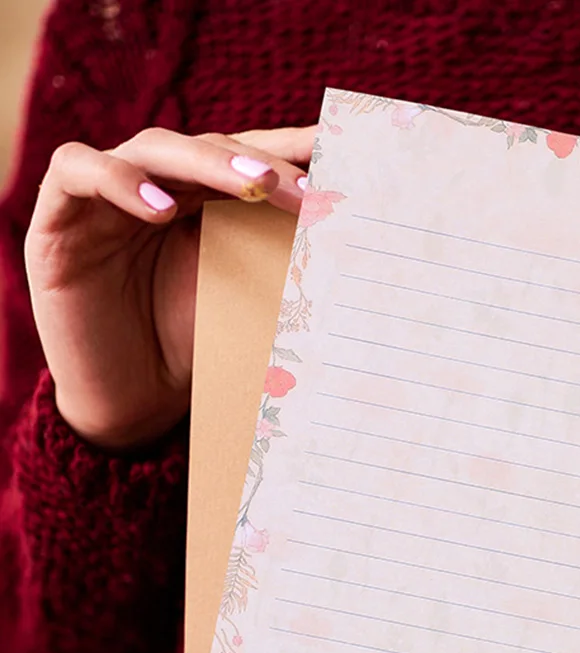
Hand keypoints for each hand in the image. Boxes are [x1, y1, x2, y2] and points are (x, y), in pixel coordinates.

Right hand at [25, 125, 315, 449]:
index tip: (340, 152)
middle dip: (262, 164)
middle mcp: (160, 186)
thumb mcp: (246, 296)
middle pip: (209, 147)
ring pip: (153, 148)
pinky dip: (119, 182)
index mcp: (206, 199)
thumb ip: (278, 256)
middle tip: (308, 189)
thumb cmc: (194, 346)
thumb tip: (341, 227)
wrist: (137, 398)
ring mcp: (108, 197)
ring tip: (256, 185)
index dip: (290, 150)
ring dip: (208, 162)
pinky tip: (162, 212)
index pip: (248, 157)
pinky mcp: (59, 217)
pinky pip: (78, 171)